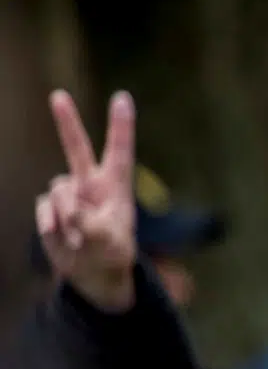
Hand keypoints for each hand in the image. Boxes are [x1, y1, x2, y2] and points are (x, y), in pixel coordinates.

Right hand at [35, 91, 137, 311]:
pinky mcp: (51, 208)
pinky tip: (62, 237)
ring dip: (66, 215)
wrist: (93, 274)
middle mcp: (91, 185)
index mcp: (116, 187)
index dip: (121, 125)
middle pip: (78, 149)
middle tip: (58, 95)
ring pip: (58, 191)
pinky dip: (51, 225)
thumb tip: (69, 207)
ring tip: (81, 238)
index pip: (120, 151)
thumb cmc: (112, 254)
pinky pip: (44, 210)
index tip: (122, 97)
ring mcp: (69, 196)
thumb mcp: (110, 243)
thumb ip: (90, 225)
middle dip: (67, 122)